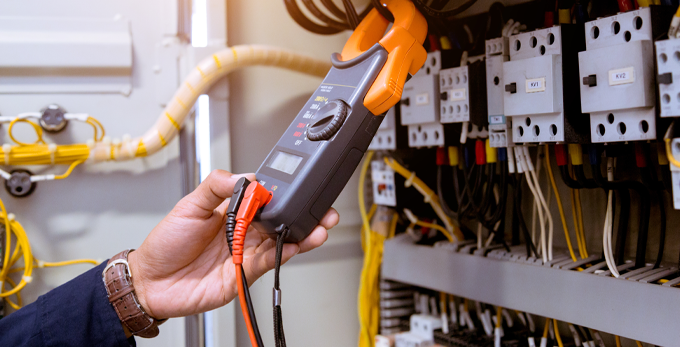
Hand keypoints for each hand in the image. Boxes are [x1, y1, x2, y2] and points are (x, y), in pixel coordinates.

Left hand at [127, 170, 338, 319]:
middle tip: (322, 209)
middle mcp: (243, 231)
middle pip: (280, 220)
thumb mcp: (188, 205)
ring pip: (282, 241)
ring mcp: (246, 252)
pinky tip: (296, 246)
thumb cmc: (166, 244)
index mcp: (232, 211)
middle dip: (304, 214)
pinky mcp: (245, 274)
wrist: (151, 282)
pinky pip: (270, 262)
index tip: (297, 187)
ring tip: (319, 228)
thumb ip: (216, 187)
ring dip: (303, 235)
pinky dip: (284, 254)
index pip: (264, 199)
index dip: (282, 193)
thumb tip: (244, 176)